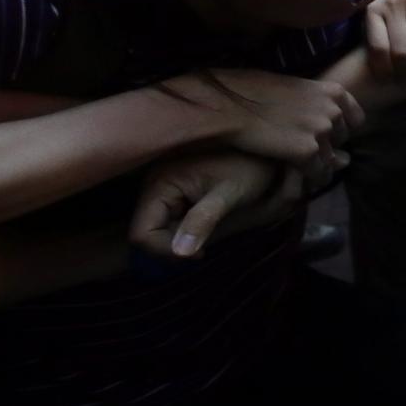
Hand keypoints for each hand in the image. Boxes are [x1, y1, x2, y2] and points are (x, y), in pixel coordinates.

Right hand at [130, 150, 310, 258]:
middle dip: (172, 245)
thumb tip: (179, 253)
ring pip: (155, 226)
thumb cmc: (251, 168)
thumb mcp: (230, 195)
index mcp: (161, 182)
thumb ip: (203, 220)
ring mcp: (160, 185)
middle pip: (145, 230)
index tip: (199, 252)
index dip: (165, 250)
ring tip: (208, 232)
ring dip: (178, 237)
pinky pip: (166, 217)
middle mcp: (152, 183)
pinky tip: (204, 223)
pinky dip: (182, 227)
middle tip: (204, 246)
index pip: (141, 233)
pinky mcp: (170, 188)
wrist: (264, 152)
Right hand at [158, 68, 359, 170]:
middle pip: (343, 140)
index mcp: (333, 91)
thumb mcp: (293, 87)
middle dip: (328, 147)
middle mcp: (333, 111)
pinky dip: (310, 179)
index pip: (355, 119)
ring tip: (304, 172)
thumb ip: (314, 101)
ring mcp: (322, 132)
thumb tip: (324, 116)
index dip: (341, 131)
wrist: (228, 105)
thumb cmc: (252, 92)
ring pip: (331, 160)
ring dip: (319, 167)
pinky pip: (318, 174)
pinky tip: (299, 182)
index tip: (329, 139)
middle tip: (310, 155)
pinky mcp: (307, 152)